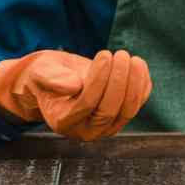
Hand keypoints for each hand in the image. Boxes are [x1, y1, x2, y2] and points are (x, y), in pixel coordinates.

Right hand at [0, 50, 151, 140]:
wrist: (60, 78)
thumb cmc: (47, 74)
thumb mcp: (42, 71)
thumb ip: (53, 78)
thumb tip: (74, 85)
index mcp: (63, 122)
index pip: (86, 104)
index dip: (98, 80)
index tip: (104, 55)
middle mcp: (86, 130)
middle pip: (109, 110)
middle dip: (118, 81)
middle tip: (120, 54)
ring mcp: (107, 126)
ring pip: (128, 110)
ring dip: (134, 82)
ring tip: (130, 57)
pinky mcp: (122, 116)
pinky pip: (139, 102)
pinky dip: (142, 83)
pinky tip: (137, 64)